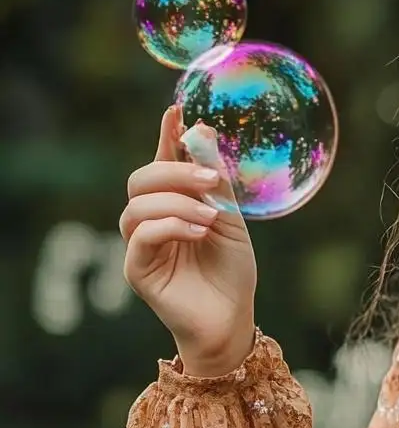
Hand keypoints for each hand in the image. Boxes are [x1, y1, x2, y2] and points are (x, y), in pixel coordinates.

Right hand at [122, 103, 258, 376]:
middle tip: (210, 179)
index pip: (162, 162)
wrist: (232, 316)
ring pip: (138, 205)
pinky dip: (171, 225)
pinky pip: (141, 236)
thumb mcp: (231, 217)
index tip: (176, 110)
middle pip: (141, 179)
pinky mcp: (137, 270)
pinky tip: (199, 230)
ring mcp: (141, 245)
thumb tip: (201, 130)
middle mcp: (151, 220)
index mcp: (174, 203)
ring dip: (177, 201)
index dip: (166, 136)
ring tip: (210, 215)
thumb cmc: (231, 268)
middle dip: (174, 170)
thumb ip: (215, 180)